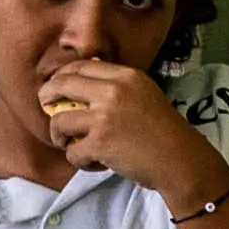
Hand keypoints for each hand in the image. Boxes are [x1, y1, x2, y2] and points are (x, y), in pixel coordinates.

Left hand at [39, 57, 225, 210]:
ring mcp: (105, 116)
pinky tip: (97, 162)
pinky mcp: (99, 142)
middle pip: (60, 85)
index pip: (80, 66)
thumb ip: (116, 87)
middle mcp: (114, 91)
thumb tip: (77, 81)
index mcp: (126, 76)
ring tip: (74, 145)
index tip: (56, 89)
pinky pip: (71, 152)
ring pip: (58, 121)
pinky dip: (80, 161)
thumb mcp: (144, 94)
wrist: (182, 159)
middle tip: (48, 110)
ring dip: (60, 137)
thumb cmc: (162, 131)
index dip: (61, 77)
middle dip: (46, 98)